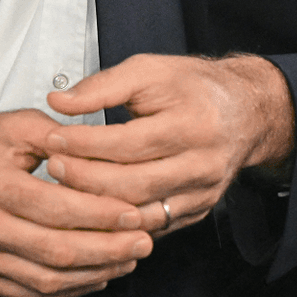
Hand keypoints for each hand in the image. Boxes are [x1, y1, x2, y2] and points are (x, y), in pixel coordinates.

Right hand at [0, 101, 154, 296]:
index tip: (136, 212)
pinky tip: (91, 276)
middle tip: (143, 243)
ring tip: (126, 261)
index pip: (56, 207)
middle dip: (107, 250)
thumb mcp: (10, 124)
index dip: (101, 214)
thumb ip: (56, 135)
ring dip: (91, 274)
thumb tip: (103, 150)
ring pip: (42, 279)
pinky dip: (63, 289)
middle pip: (54, 250)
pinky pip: (24, 291)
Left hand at [41, 54, 294, 235]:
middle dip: (84, 178)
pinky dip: (120, 223)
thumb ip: (102, 85)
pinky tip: (93, 211)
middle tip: (52, 167)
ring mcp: (203, 193)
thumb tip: (60, 101)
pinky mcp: (198, 211)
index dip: (84, 143)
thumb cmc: (195, 87)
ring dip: (97, 206)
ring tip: (66, 191)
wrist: (244, 110)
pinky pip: (153, 227)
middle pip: (133, 183)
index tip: (53, 138)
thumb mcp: (149, 70)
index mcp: (192, 123)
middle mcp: (202, 163)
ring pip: (141, 213)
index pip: (127, 142)